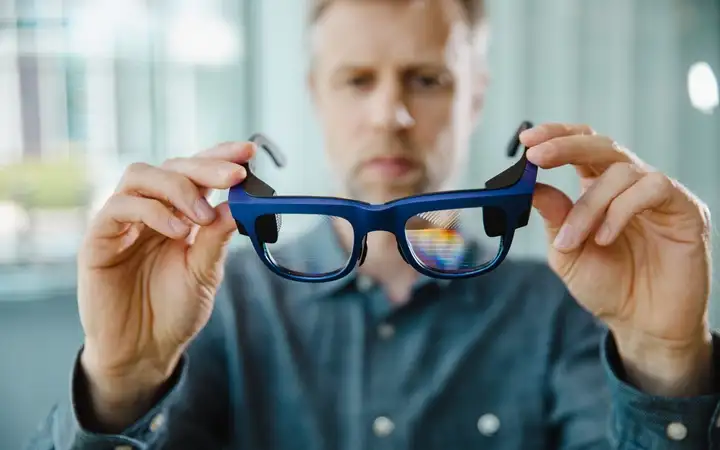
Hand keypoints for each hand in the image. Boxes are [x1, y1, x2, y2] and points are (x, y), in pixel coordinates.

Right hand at [76, 142, 252, 428]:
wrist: (144, 351)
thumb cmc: (175, 310)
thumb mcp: (205, 272)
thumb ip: (217, 237)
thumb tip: (238, 203)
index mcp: (179, 214)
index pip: (196, 173)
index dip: (219, 157)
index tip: (248, 152)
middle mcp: (150, 210)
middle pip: (171, 166)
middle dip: (205, 167)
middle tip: (233, 176)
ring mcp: (122, 222)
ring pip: (141, 176)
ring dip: (178, 188)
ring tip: (202, 216)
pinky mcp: (99, 239)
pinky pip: (120, 207)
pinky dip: (152, 211)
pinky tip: (177, 230)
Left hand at [522, 123, 712, 395]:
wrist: (642, 324)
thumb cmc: (607, 287)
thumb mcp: (566, 253)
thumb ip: (553, 217)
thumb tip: (531, 185)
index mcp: (600, 190)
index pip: (582, 147)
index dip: (557, 136)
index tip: (527, 141)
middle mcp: (629, 186)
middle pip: (602, 145)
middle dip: (565, 146)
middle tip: (536, 156)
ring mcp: (658, 196)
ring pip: (621, 171)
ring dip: (589, 205)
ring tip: (575, 240)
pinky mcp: (684, 209)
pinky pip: (653, 188)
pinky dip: (621, 210)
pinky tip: (605, 238)